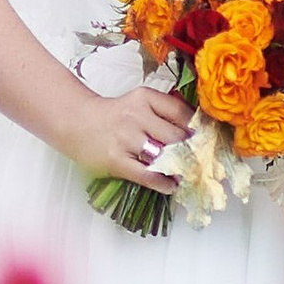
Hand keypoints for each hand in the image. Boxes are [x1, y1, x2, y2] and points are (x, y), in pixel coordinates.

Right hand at [58, 82, 191, 189]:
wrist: (76, 122)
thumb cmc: (112, 116)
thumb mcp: (138, 103)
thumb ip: (164, 111)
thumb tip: (196, 129)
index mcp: (144, 98)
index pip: (181, 113)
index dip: (198, 129)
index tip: (207, 140)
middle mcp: (136, 116)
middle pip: (176, 136)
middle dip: (192, 151)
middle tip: (202, 161)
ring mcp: (126, 139)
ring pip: (164, 156)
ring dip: (181, 168)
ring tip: (189, 173)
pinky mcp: (117, 160)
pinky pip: (148, 175)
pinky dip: (163, 182)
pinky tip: (171, 185)